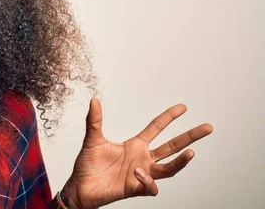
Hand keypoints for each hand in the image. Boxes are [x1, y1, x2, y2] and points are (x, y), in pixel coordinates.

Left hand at [62, 98, 212, 208]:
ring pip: (169, 168)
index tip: (183, 107)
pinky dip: (148, 180)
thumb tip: (94, 100)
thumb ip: (94, 121)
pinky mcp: (136, 189)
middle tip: (208, 127)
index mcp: (135, 145)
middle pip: (172, 146)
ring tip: (191, 152)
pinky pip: (151, 186)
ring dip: (181, 162)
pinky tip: (139, 172)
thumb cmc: (87, 165)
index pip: (157, 128)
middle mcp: (143, 159)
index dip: (169, 117)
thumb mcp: (92, 139)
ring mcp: (142, 174)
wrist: (80, 188)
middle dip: (190, 136)